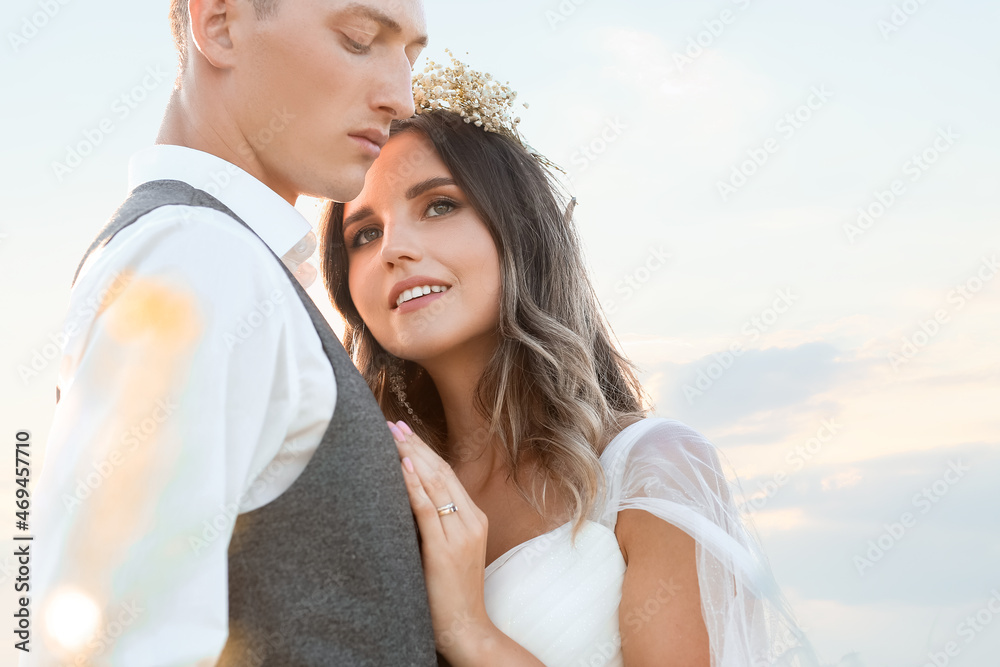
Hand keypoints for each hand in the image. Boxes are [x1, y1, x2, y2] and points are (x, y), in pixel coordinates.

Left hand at [387, 421, 494, 662]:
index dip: (425, 451)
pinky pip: (427, 510)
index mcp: (474, 518)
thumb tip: (410, 498)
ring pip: (435, 485)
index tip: (404, 431)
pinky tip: (400, 467)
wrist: (467, 628)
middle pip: (441, 473)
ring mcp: (461, 534)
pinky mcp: (445, 550)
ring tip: (392, 436)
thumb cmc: (452, 593)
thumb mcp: (450, 551)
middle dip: (415, 446)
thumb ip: (438, 524)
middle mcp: (471, 521)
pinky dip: (413, 485)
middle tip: (392, 424)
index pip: (447, 475)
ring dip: (411, 457)